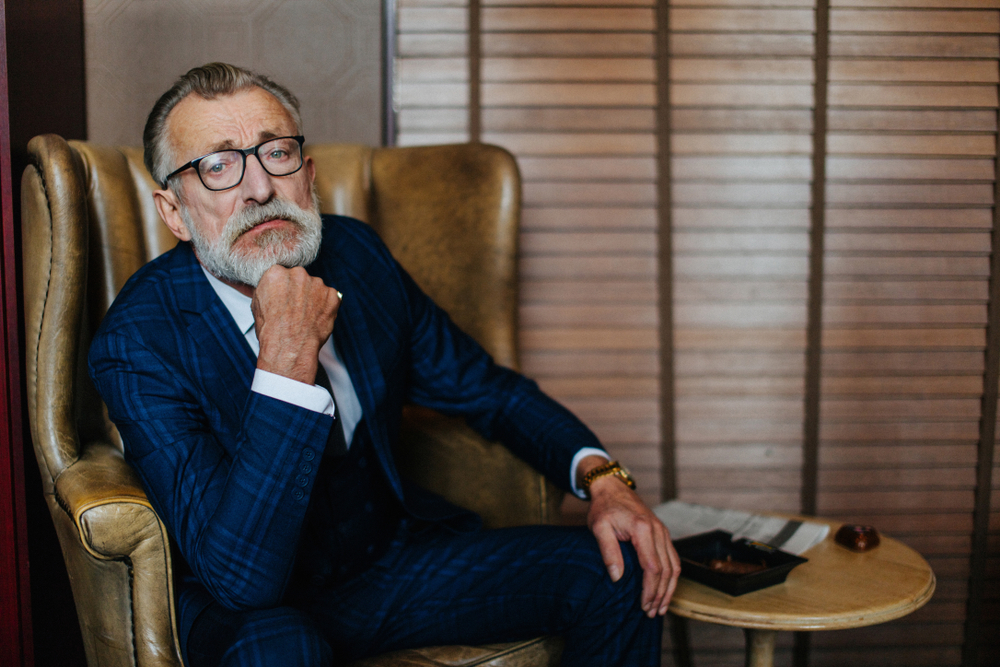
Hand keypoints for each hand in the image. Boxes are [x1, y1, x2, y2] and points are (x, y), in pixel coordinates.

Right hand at [251, 265, 340, 383]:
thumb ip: (267, 290)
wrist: (289, 347)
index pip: (283, 274)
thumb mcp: (257, 305)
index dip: (284, 289)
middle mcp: (298, 273)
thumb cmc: (272, 331)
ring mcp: (317, 283)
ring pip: (316, 288)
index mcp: (276, 273)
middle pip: (300, 279)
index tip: (285, 299)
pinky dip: (326, 307)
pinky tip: (317, 319)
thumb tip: (272, 288)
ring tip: (306, 317)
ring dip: (313, 298)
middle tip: (296, 310)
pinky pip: (330, 298)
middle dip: (300, 291)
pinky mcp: (332, 294)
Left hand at [583, 458, 680, 617]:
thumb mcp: (599, 527)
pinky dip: (672, 576)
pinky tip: (665, 589)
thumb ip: (609, 551)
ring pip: (674, 566)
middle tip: (652, 612)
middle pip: (666, 570)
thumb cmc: (604, 507)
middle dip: (660, 594)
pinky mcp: (663, 533)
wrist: (612, 488)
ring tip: (661, 607)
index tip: (644, 605)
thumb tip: (617, 577)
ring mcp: (663, 531)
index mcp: (643, 529)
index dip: (650, 590)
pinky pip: (673, 558)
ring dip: (669, 588)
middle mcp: (658, 530)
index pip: (652, 567)